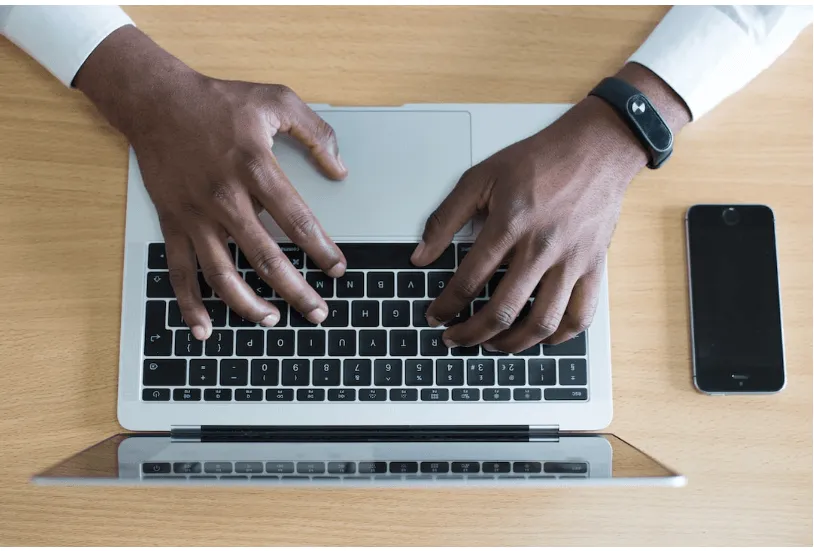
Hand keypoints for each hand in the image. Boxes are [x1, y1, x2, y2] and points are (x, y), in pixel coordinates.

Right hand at [76, 27, 345, 339]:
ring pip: (223, 273)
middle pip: (266, 257)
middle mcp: (225, 198)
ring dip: (248, 305)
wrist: (156, 101)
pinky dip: (190, 303)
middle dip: (296, 290)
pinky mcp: (173, 223)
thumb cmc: (219, 101)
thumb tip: (341, 169)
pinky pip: (180, 271)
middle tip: (318, 313)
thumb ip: (315, 132)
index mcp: (255, 168)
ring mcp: (196, 215)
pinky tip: (204, 328)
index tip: (337, 269)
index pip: (297, 220)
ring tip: (273, 321)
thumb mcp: (276, 99)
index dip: (321, 249)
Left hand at [411, 66, 689, 351]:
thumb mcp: (481, 177)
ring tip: (492, 345)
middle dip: (471, 334)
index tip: (435, 316)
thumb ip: (445, 218)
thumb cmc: (539, 161)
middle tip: (455, 339)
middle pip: (502, 310)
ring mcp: (571, 261)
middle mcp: (541, 248)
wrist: (596, 149)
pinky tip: (540, 338)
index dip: (446, 306)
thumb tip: (420, 255)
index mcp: (509, 225)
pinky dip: (559, 337)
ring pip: (541, 322)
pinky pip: (580, 316)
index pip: (469, 281)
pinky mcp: (594, 267)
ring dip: (512, 343)